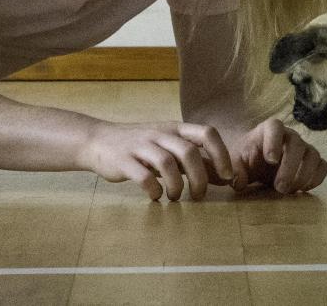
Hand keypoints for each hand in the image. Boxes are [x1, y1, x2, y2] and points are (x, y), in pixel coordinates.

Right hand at [83, 121, 232, 200]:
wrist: (98, 141)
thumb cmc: (142, 147)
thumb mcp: (170, 148)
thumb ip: (195, 160)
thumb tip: (226, 176)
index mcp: (176, 129)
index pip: (207, 133)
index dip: (221, 154)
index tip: (227, 177)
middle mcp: (160, 134)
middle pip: (189, 152)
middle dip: (199, 178)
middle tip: (199, 196)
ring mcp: (141, 146)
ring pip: (167, 163)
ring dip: (177, 186)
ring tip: (175, 197)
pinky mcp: (123, 161)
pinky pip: (143, 177)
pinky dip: (154, 190)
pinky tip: (156, 197)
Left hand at [230, 118, 326, 193]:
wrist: (258, 164)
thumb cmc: (247, 160)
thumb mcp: (236, 164)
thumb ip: (235, 170)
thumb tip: (239, 181)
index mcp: (268, 130)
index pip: (275, 126)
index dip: (274, 141)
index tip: (270, 161)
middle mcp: (289, 135)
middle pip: (296, 143)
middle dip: (289, 167)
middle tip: (280, 187)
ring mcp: (304, 147)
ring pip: (313, 155)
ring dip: (303, 175)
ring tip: (289, 191)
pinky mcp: (313, 161)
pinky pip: (323, 166)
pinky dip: (316, 179)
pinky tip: (301, 190)